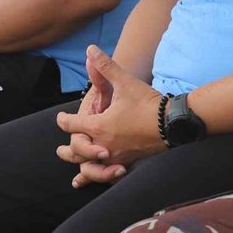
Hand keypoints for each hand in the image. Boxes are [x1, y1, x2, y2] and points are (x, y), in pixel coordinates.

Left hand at [54, 46, 164, 186]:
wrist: (173, 123)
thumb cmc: (147, 102)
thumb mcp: (124, 82)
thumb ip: (105, 67)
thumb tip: (90, 50)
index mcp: (99, 126)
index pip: (71, 125)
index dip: (63, 121)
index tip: (60, 118)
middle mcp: (104, 144)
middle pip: (77, 150)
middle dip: (68, 149)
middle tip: (59, 150)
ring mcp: (116, 156)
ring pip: (91, 167)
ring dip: (81, 168)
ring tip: (75, 173)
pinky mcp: (129, 163)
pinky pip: (109, 176)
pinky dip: (100, 179)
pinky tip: (99, 182)